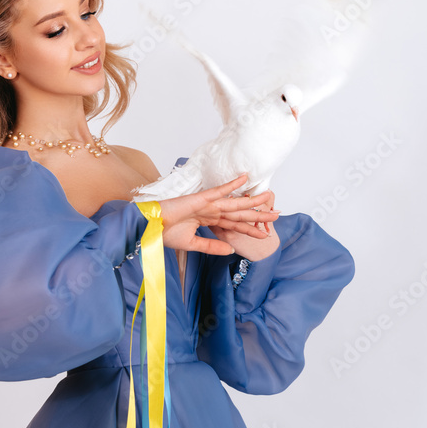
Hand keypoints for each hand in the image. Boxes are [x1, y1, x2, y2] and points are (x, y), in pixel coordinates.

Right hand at [155, 174, 279, 256]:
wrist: (150, 227)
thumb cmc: (164, 233)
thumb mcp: (192, 244)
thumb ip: (212, 246)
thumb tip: (231, 249)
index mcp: (209, 220)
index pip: (234, 225)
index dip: (250, 229)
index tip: (264, 234)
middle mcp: (211, 211)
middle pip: (239, 213)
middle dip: (258, 215)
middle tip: (277, 215)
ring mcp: (207, 204)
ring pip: (235, 203)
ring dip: (253, 200)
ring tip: (270, 198)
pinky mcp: (201, 199)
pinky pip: (220, 190)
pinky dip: (232, 184)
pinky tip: (245, 178)